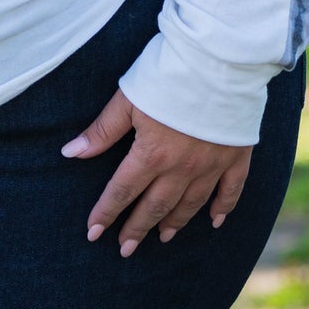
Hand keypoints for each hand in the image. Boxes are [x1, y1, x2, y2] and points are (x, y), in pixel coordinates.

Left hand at [62, 90, 251, 258]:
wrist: (220, 59)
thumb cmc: (169, 72)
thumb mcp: (128, 97)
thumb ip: (103, 130)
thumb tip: (70, 153)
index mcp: (152, 154)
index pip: (123, 191)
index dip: (106, 213)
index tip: (93, 233)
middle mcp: (182, 167)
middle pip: (155, 205)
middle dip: (137, 228)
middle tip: (125, 249)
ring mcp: (212, 164)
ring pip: (190, 203)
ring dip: (174, 222)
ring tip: (163, 237)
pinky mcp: (237, 155)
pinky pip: (230, 190)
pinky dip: (222, 208)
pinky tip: (215, 221)